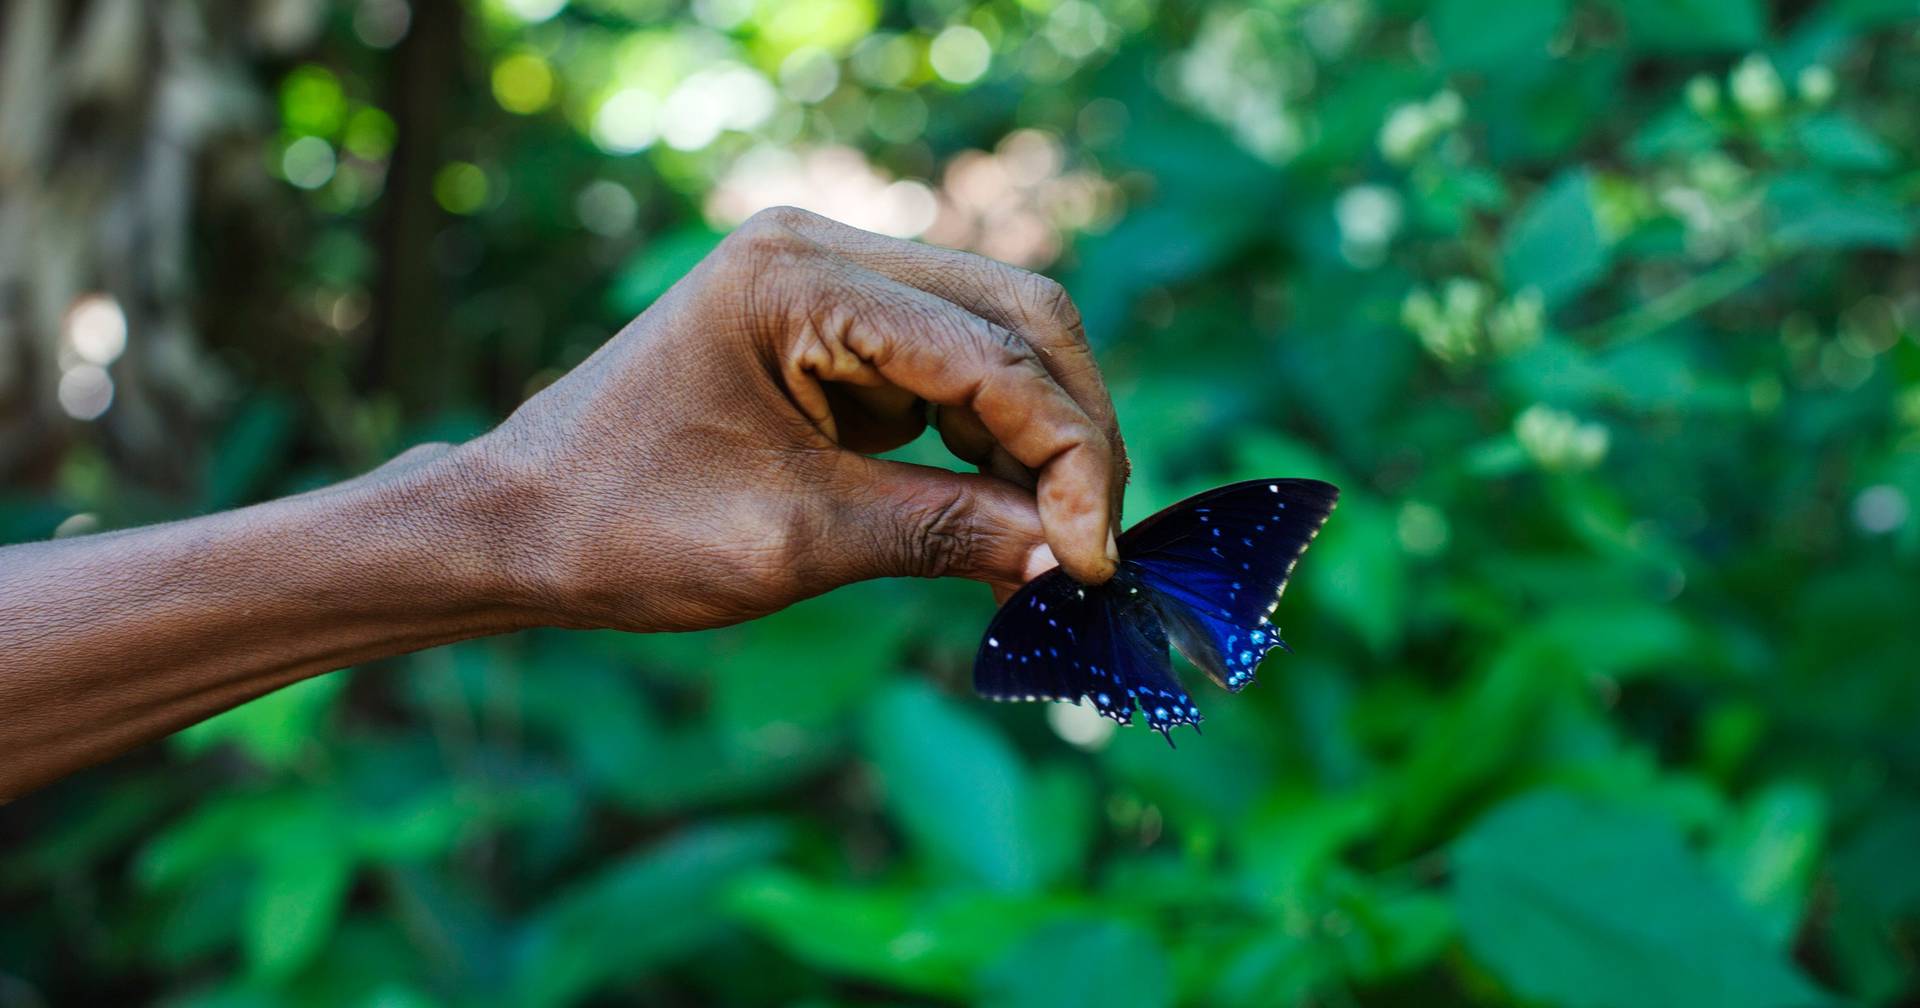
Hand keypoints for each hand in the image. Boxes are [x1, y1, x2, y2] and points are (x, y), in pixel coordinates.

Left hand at [472, 206, 1128, 631]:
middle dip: (1072, 433)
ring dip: (1038, 438)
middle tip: (1095, 546)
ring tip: (1055, 546)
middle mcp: (821, 253)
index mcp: (797, 279)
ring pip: (997, 338)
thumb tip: (1070, 558)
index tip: (1094, 560)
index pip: (990, 348)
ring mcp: (829, 285)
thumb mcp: (792, 541)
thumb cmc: (622, 528)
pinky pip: (950, 373)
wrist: (515, 524)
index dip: (1066, 454)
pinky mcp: (834, 332)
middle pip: (1016, 314)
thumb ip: (941, 534)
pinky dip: (989, 444)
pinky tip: (1004, 519)